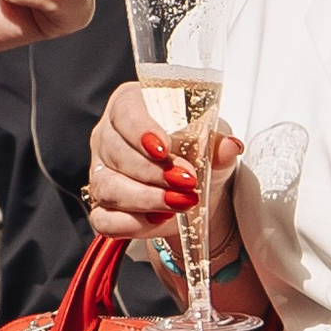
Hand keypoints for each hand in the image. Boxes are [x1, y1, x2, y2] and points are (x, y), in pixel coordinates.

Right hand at [91, 76, 244, 251]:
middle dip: (153, 172)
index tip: (163, 149)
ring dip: (147, 199)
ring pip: (109, 187)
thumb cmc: (195, 153)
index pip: (125, 112)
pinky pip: (104, 220)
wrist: (194, 189)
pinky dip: (132, 224)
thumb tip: (229, 146)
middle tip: (187, 181)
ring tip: (181, 202)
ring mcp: (101, 172)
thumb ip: (217, 144)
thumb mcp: (211, 143)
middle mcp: (108, 137)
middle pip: (116, 152)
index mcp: (130, 106)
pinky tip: (160, 219)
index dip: (141, 131)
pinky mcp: (102, 207)